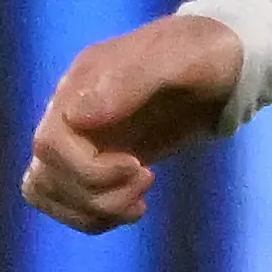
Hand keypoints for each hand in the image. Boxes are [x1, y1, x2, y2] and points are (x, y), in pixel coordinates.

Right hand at [22, 10, 245, 229]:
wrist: (225, 61)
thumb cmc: (203, 54)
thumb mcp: (177, 60)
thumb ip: (129, 82)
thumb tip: (77, 117)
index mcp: (82, 86)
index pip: (49, 145)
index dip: (86, 169)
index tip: (137, 165)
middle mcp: (71, 114)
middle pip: (46, 174)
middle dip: (96, 193)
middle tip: (147, 178)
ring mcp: (83, 139)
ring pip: (48, 191)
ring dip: (92, 210)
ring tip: (139, 202)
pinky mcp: (99, 161)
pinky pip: (69, 200)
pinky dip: (95, 216)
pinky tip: (134, 207)